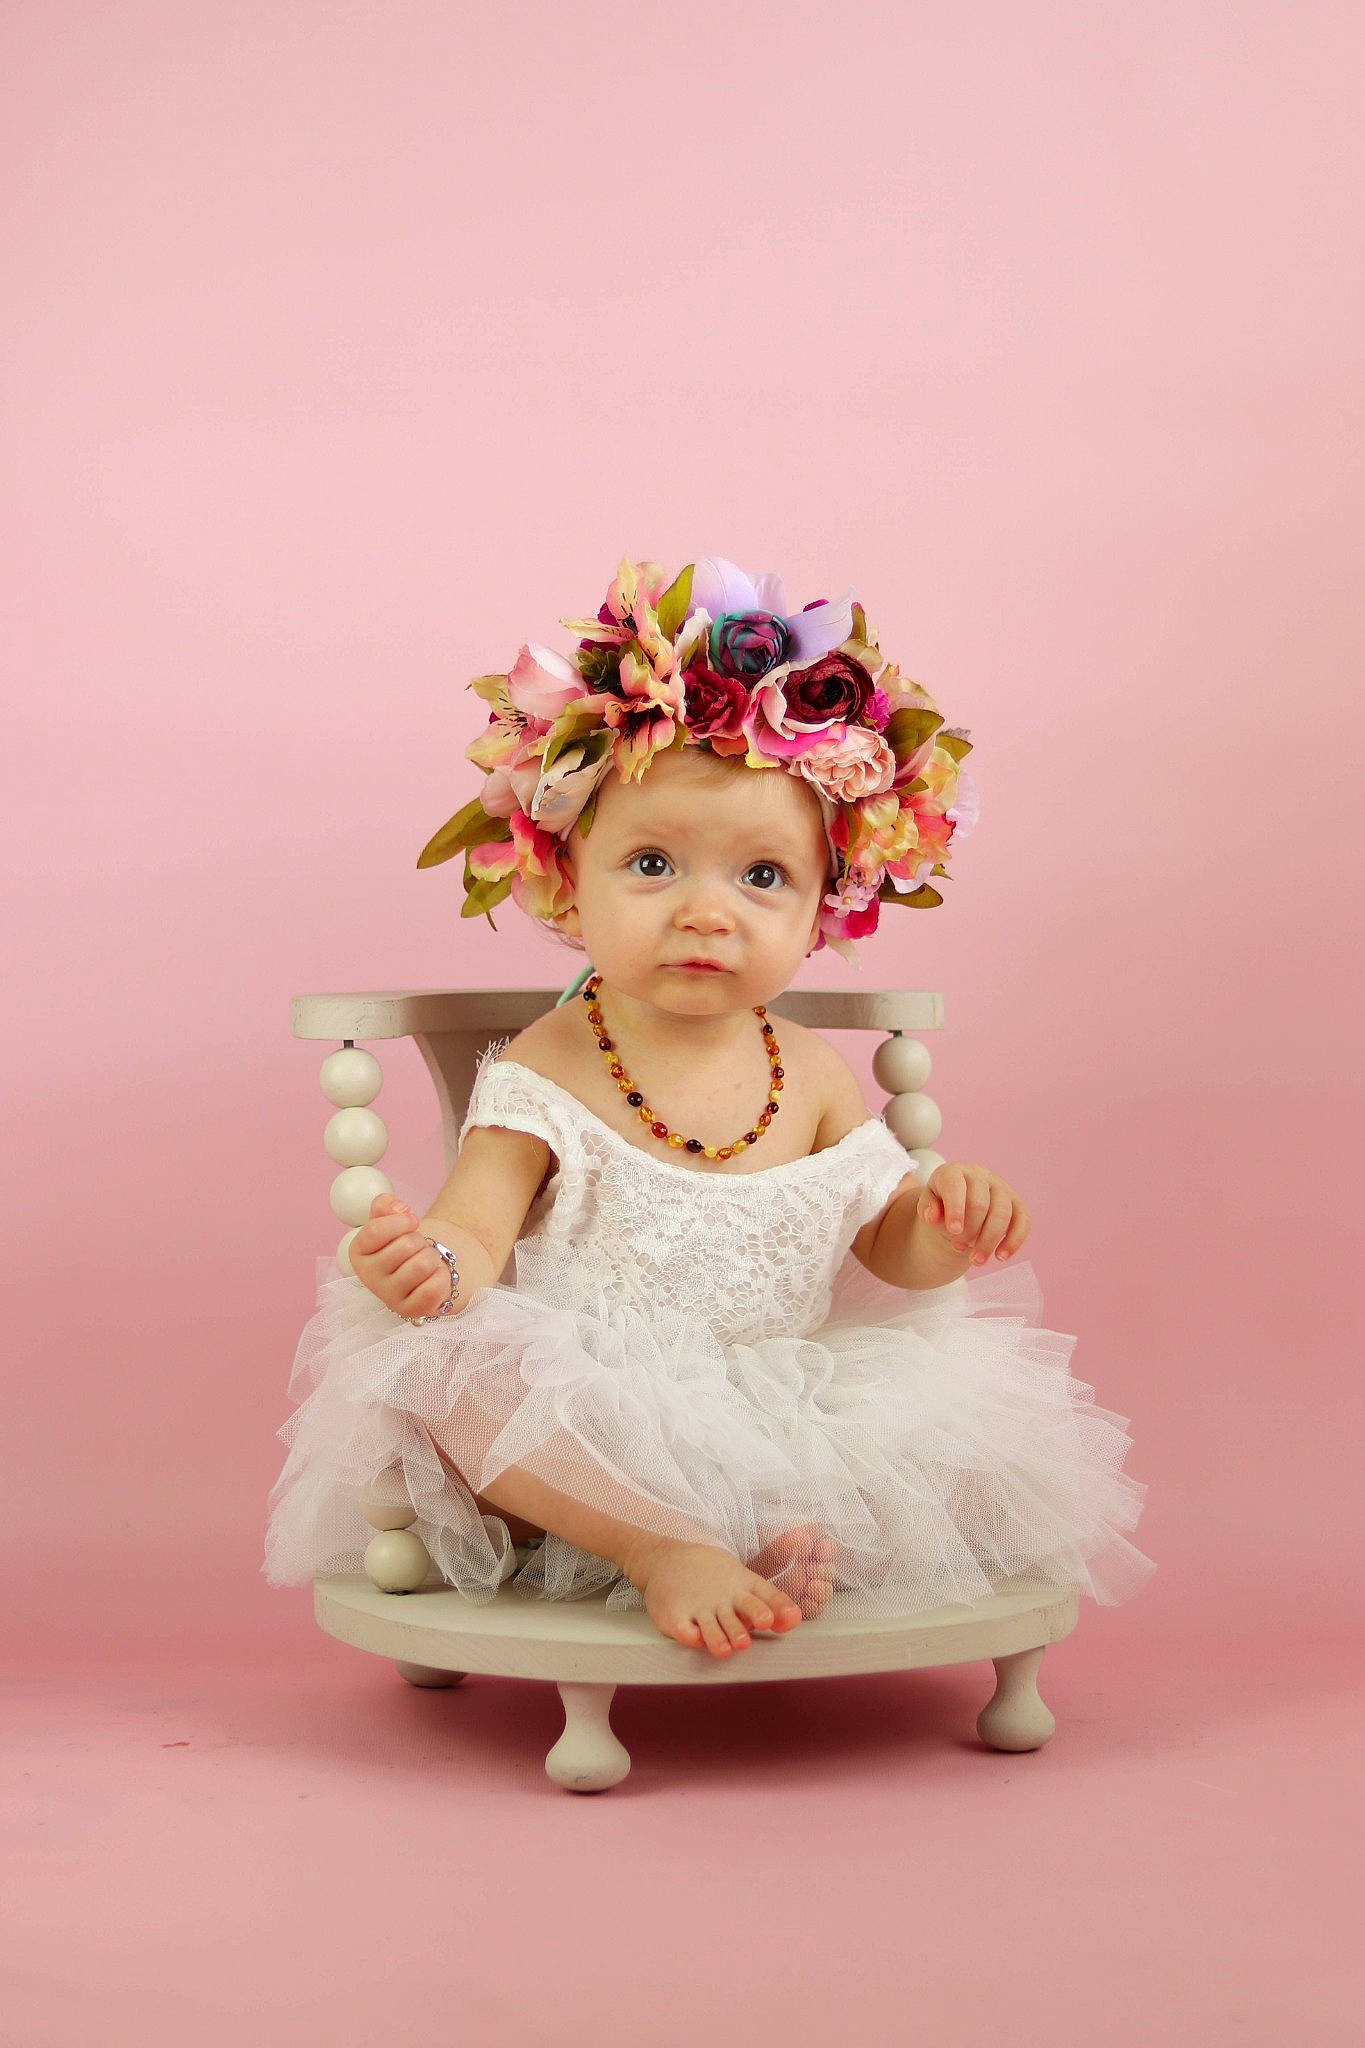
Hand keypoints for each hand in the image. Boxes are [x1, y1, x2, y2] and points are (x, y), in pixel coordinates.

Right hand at [348, 1194, 454, 1318]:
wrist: (426, 1269)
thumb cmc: (406, 1243)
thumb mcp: (391, 1220)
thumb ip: (386, 1205)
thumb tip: (398, 1208)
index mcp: (358, 1253)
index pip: (375, 1231)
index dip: (401, 1221)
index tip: (412, 1220)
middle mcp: (368, 1278)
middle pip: (404, 1246)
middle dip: (419, 1240)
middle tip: (417, 1248)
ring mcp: (389, 1297)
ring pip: (422, 1265)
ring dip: (431, 1257)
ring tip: (424, 1261)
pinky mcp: (411, 1311)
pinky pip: (434, 1287)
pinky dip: (441, 1276)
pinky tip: (432, 1277)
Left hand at [916, 1162, 1029, 1265]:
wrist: (961, 1207)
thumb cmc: (941, 1207)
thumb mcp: (927, 1208)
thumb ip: (928, 1211)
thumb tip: (933, 1216)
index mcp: (953, 1172)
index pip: (955, 1187)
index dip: (955, 1209)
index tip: (954, 1231)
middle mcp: (980, 1176)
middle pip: (980, 1204)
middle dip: (969, 1231)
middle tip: (957, 1248)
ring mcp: (1002, 1188)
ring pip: (1002, 1214)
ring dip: (989, 1241)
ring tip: (975, 1261)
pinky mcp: (1017, 1204)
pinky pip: (1023, 1221)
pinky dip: (1014, 1241)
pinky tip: (1001, 1257)